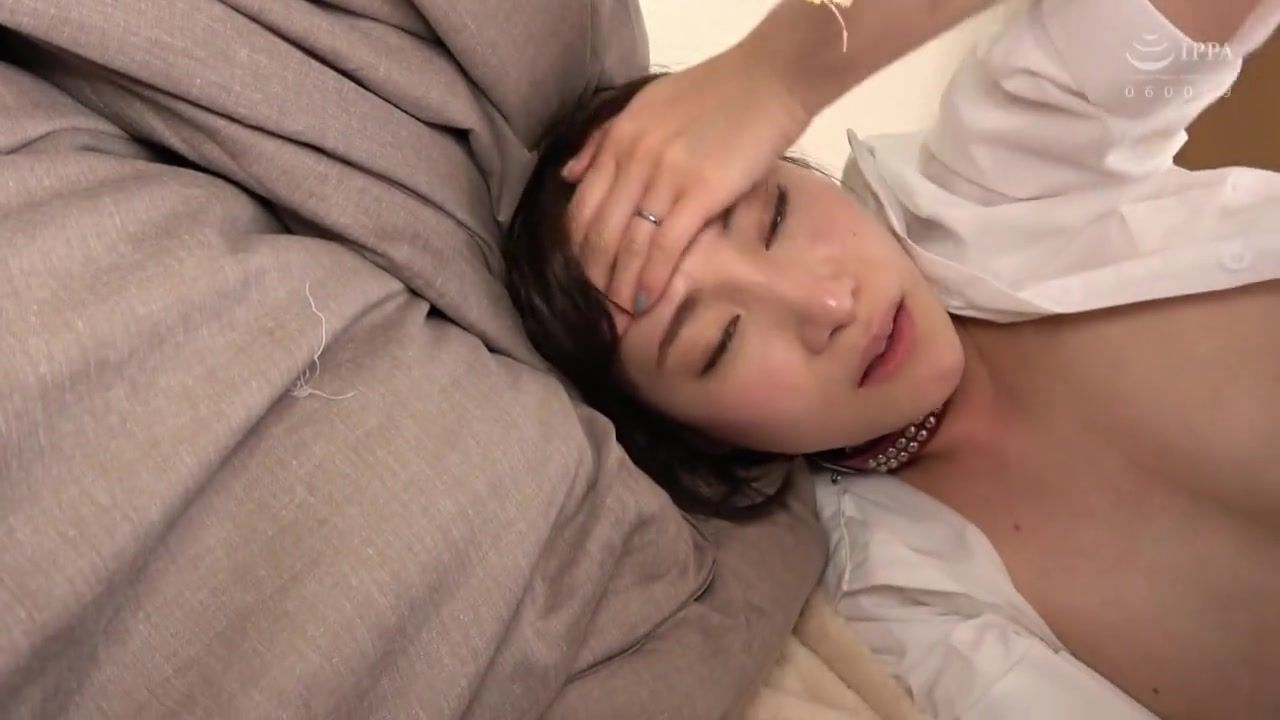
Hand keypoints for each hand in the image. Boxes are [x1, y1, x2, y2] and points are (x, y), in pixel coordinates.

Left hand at [562, 40, 810, 326]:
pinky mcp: (700, 192)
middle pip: (600, 233)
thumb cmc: (714, 92)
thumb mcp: (647, 106)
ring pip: (629, 244)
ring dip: (620, 288)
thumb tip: (568, 177)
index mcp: (617, 139)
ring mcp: (665, 177)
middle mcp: (633, 159)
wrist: (768, 78)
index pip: (582, 208)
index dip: (577, 252)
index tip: (579, 283)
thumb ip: (604, 140)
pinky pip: (665, 244)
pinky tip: (648, 302)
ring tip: (619, 319)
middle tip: (596, 315)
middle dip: (594, 280)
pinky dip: (654, 278)